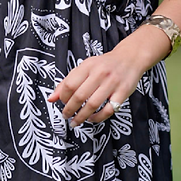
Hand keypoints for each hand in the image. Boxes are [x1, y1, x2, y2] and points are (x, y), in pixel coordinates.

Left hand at [46, 25, 167, 127]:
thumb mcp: (85, 67)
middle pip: (80, 96)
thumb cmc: (104, 65)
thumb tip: (51, 98)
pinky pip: (108, 110)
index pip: (69, 84)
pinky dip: (98, 118)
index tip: (62, 103)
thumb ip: (68, 82)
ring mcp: (112, 83)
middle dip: (70, 110)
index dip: (63, 97)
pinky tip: (92, 119)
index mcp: (88, 66)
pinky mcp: (122, 93)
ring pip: (93, 104)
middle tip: (66, 116)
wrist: (130, 58)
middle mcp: (100, 74)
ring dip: (81, 117)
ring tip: (75, 122)